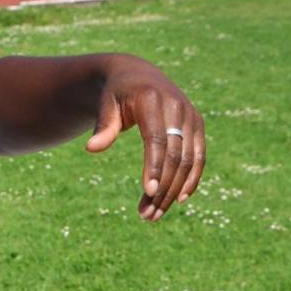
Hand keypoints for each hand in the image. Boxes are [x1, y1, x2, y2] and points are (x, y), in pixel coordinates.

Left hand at [84, 55, 205, 221]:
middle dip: (162, 187)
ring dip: (174, 190)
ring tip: (154, 214)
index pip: (156, 139)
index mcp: (152, 100)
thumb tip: (92, 148)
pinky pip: (198, 156)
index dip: (154, 166)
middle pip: (175, 155)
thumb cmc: (116, 94)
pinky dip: (191, 179)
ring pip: (189, 160)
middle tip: (146, 215)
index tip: (147, 192)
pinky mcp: (197, 124)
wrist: (138, 75)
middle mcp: (177, 107)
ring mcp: (190, 116)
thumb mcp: (105, 105)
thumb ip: (103, 127)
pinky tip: (178, 200)